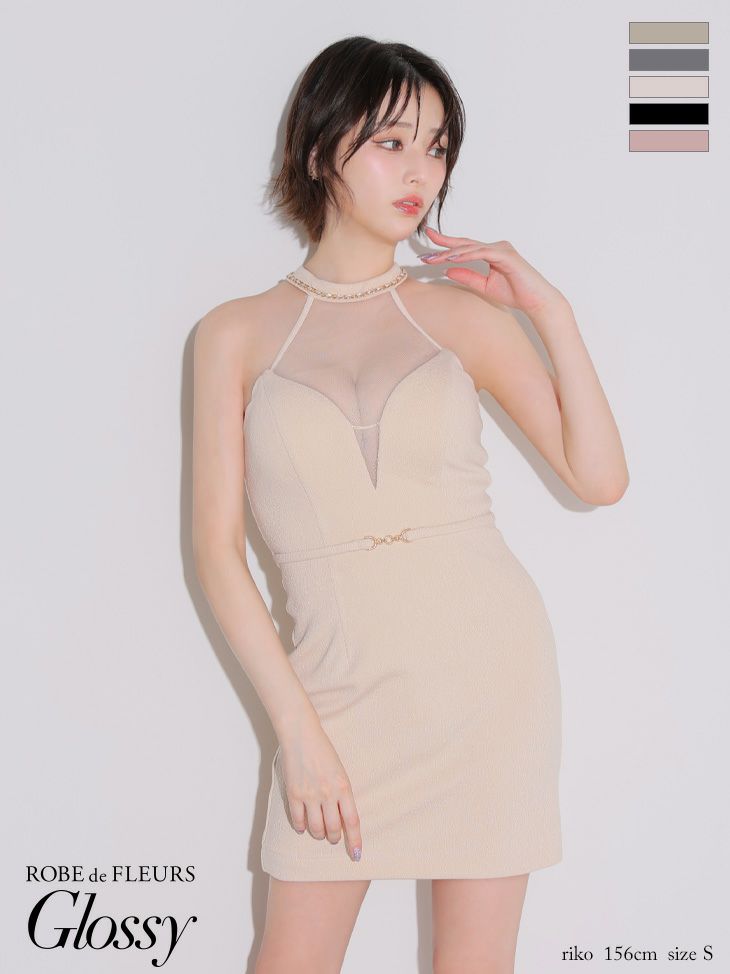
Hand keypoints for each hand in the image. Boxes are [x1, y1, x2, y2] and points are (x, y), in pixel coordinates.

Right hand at [279, 719, 362, 861]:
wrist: (302, 736)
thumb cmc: (324, 752)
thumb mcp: (340, 772)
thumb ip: (342, 794)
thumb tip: (343, 819)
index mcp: (344, 787)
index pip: (352, 821)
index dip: (354, 841)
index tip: (356, 855)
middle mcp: (328, 793)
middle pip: (333, 829)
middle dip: (334, 838)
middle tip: (333, 837)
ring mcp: (310, 795)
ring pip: (316, 829)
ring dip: (318, 834)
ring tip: (319, 831)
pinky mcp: (294, 794)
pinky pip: (298, 821)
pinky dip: (301, 827)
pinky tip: (303, 825)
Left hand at [419, 226, 566, 316]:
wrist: (536, 301)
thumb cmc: (515, 294)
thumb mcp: (484, 286)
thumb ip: (467, 277)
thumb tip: (447, 270)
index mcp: (490, 253)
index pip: (464, 247)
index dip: (446, 245)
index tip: (428, 248)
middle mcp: (495, 247)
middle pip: (464, 243)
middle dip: (443, 243)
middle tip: (425, 243)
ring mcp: (501, 249)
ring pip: (470, 248)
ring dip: (450, 252)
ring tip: (433, 258)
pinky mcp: (506, 255)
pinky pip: (481, 253)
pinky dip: (466, 255)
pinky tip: (452, 259)